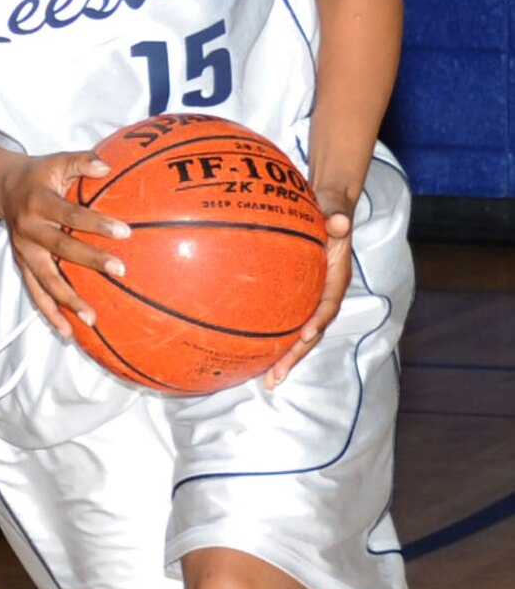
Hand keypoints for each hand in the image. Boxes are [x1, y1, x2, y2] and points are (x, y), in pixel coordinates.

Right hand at [0, 149, 130, 338]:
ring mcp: (23, 252)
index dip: (96, 223)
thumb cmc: (40, 174)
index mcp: (38, 202)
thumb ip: (82, 161)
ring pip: (45, 280)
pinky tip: (68, 332)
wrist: (2, 189)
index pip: (70, 214)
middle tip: (119, 270)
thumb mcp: (57, 160)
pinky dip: (50, 313)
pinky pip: (35, 293)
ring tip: (92, 318)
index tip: (124, 232)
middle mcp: (28, 230)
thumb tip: (107, 166)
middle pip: (60, 248)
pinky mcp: (22, 266)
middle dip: (90, 261)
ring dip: (67, 300)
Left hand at [264, 192, 354, 388]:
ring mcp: (310, 300)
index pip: (329, 305)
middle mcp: (325, 295)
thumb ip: (338, 215)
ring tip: (265, 379)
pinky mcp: (297, 299)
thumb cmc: (330, 209)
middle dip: (295, 356)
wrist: (327, 210)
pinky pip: (283, 321)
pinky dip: (270, 338)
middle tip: (275, 377)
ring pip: (298, 334)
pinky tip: (249, 353)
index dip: (318, 322)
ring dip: (283, 357)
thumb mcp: (336, 209)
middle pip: (312, 331)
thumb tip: (339, 222)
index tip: (304, 336)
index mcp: (336, 278)